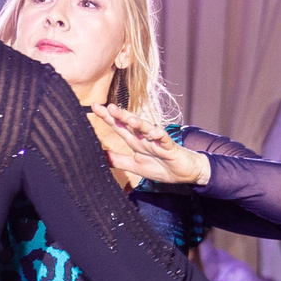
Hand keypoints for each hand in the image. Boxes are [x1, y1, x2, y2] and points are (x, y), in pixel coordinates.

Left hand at [89, 106, 207, 185]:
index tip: (95, 107)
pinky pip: (165, 140)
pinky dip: (160, 135)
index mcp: (136, 141)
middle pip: (131, 124)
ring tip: (130, 118)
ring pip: (147, 129)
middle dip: (120, 115)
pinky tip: (154, 132)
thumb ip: (118, 160)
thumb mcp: (135, 166)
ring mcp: (158, 141)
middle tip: (108, 107)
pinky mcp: (170, 147)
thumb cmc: (162, 167)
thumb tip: (100, 156)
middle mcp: (145, 138)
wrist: (185, 173)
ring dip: (139, 123)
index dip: (108, 118)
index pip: (119, 127)